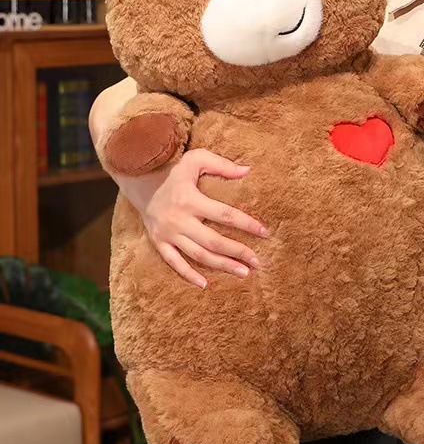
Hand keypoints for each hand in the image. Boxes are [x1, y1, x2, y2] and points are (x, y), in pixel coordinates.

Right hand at [131, 149, 267, 287]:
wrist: (139, 181)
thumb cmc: (173, 170)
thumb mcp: (196, 159)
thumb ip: (222, 164)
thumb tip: (247, 170)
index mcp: (191, 199)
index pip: (224, 214)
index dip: (246, 224)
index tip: (265, 232)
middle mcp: (179, 219)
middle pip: (213, 241)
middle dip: (237, 252)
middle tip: (257, 262)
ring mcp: (168, 233)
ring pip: (198, 255)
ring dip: (221, 266)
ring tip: (243, 273)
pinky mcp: (158, 242)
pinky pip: (174, 262)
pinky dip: (188, 275)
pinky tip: (205, 284)